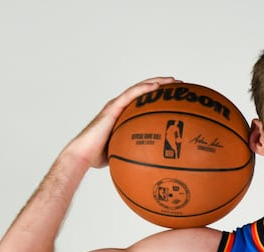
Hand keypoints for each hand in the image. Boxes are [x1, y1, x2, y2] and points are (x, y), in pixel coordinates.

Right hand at [63, 76, 178, 168]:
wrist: (84, 154)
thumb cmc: (100, 156)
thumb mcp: (124, 150)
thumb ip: (136, 148)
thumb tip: (153, 159)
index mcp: (123, 114)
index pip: (143, 101)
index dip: (159, 96)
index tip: (175, 95)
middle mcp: (120, 106)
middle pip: (144, 91)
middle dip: (162, 85)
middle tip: (180, 84)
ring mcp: (116, 105)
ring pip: (139, 88)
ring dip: (157, 82)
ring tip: (173, 81)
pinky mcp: (112, 107)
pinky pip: (130, 95)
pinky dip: (143, 89)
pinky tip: (156, 86)